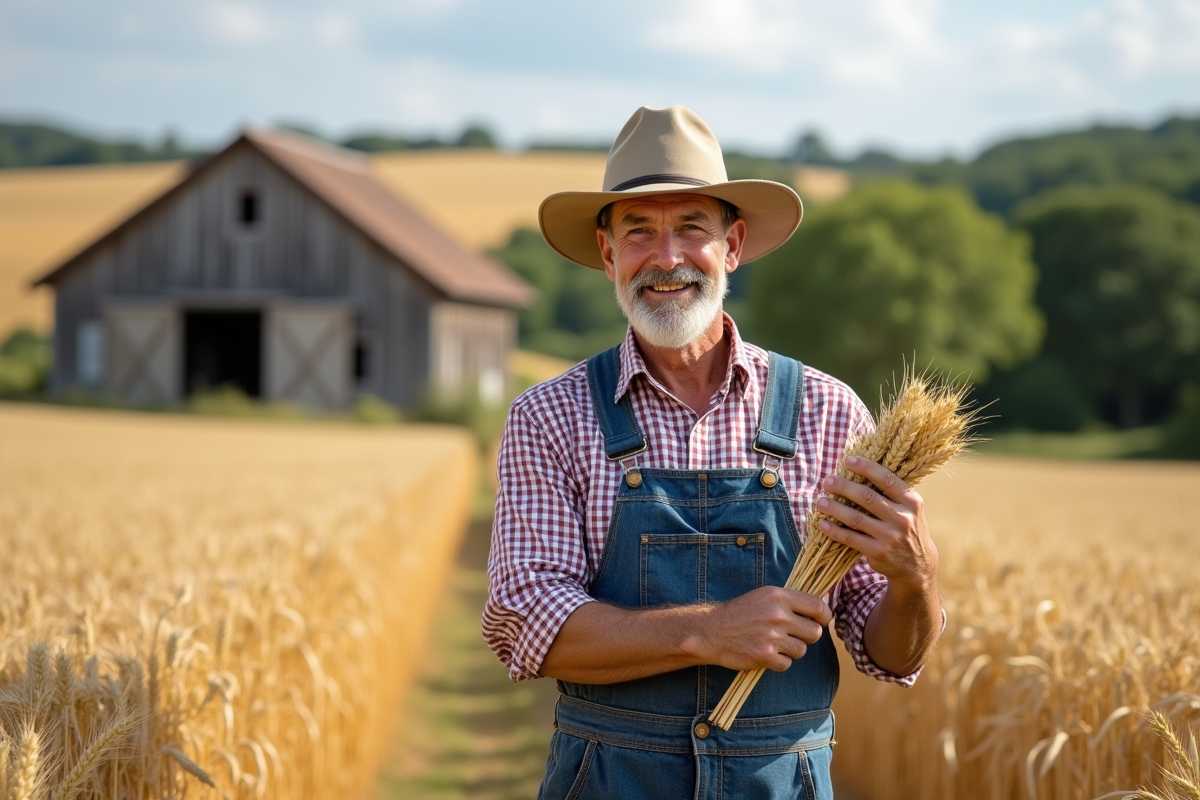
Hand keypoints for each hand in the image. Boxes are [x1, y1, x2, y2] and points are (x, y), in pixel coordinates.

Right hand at [699, 586, 831, 672]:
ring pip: (801, 650)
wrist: (712, 631)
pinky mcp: (765, 655)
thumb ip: (790, 601)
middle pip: (815, 632)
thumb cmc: (740, 613)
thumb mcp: (764, 596)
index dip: (825, 616)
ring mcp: (772, 636)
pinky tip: (765, 653)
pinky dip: (778, 662)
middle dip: (806, 636)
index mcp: (779, 596)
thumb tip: (819, 609)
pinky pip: (787, 664)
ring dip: (791, 650)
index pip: (817, 606)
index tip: (821, 621)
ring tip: (773, 643)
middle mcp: (778, 615)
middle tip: (792, 635)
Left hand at [814, 456, 938, 590]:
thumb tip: (859, 472)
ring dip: (834, 508)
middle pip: (867, 497)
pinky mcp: (878, 552)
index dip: (866, 468)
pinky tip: (822, 523)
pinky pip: (850, 538)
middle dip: (843, 487)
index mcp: (911, 502)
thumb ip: (891, 494)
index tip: (848, 461)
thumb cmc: (908, 529)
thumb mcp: (910, 509)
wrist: (918, 565)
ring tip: (820, 501)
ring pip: (855, 518)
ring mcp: (890, 536)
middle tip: (827, 481)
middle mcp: (903, 518)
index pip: (887, 480)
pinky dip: (834, 530)